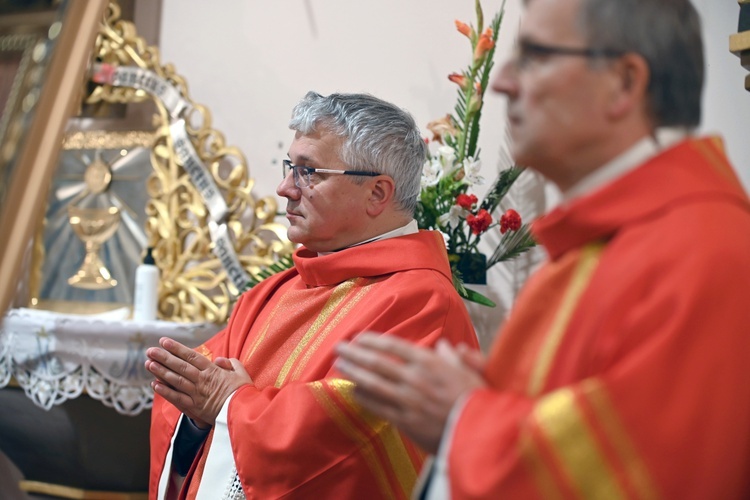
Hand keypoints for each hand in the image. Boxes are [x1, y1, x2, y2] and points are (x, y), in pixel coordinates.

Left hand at [145, 337, 252, 426]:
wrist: (243, 412)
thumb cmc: (243, 392)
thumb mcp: (241, 372)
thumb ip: (230, 363)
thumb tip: (219, 359)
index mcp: (213, 371)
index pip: (191, 356)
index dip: (176, 348)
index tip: (164, 341)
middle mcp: (202, 380)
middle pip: (180, 366)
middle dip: (164, 357)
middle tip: (150, 351)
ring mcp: (197, 394)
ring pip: (176, 380)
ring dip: (161, 372)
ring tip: (149, 364)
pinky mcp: (195, 407)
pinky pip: (177, 398)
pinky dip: (165, 392)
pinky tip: (155, 385)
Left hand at [335, 333, 485, 453]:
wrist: (479, 431)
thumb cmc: (477, 399)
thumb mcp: (470, 371)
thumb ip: (454, 357)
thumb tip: (445, 346)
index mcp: (429, 362)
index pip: (394, 346)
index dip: (373, 341)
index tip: (360, 337)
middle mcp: (414, 378)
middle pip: (376, 362)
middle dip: (355, 353)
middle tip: (339, 347)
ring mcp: (407, 400)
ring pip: (372, 383)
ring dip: (353, 373)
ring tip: (340, 366)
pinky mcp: (404, 421)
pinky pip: (378, 406)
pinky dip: (364, 398)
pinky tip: (353, 391)